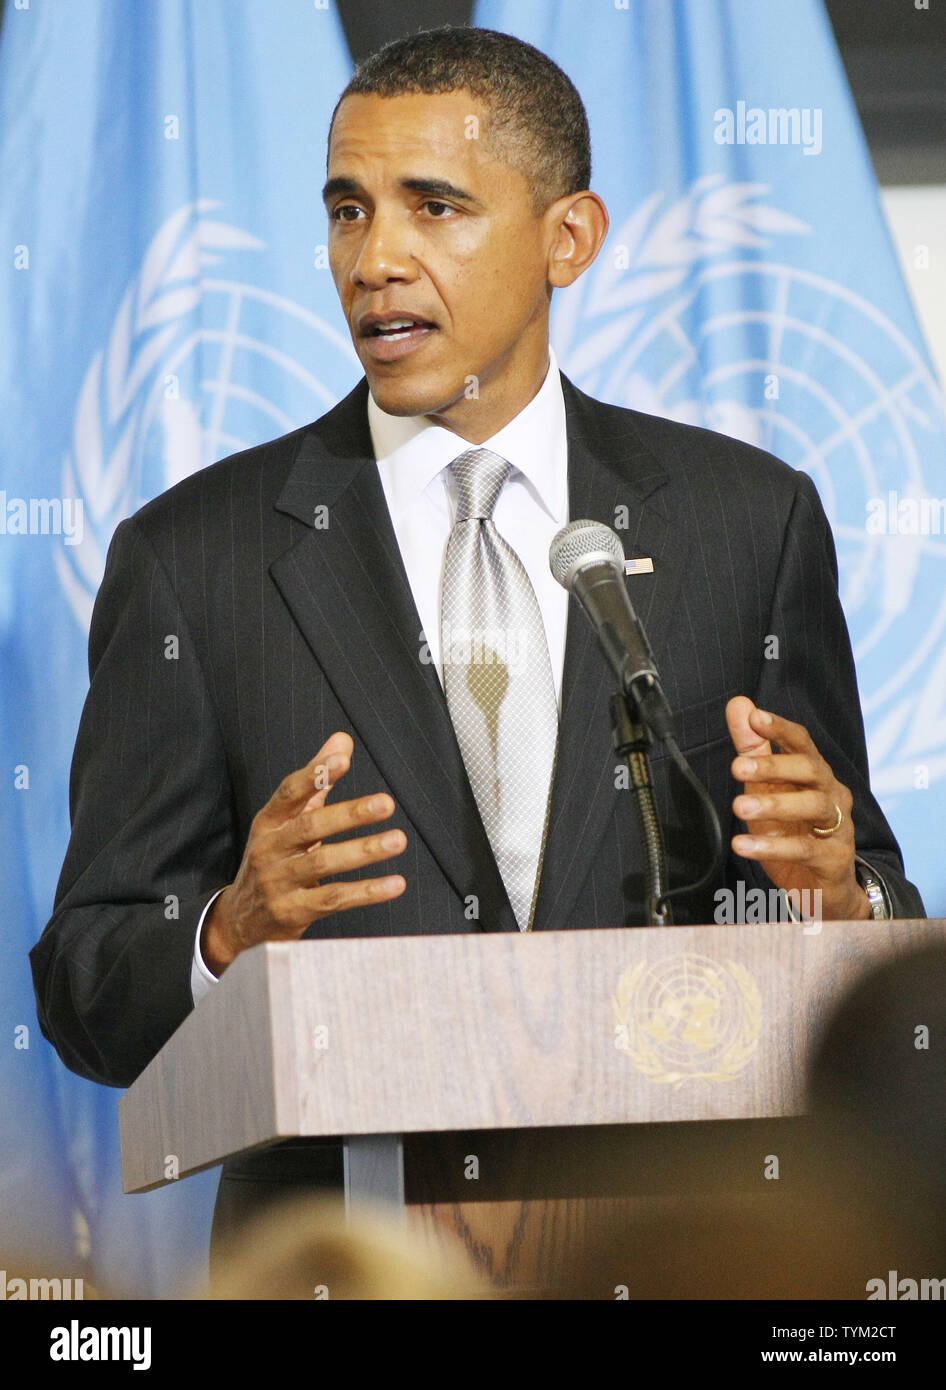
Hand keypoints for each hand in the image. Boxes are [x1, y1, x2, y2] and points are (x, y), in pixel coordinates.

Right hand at [201, 731, 406, 973]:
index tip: (342, 759)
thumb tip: (342, 740)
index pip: (289, 792)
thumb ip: (316, 781)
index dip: (314, 775)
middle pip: (310, 827)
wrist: (241, 919)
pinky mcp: (293, 912)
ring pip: (323, 863)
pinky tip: (395, 883)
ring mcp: (279, 882)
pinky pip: (334, 899)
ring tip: (397, 840)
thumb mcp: (285, 821)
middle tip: (387, 803)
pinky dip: (366, 892)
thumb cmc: (274, 859)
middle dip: (349, 814)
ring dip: (363, 851)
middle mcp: (270, 849)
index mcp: (269, 822)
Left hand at [725, 697, 867, 920]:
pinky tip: (743, 845)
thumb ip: (753, 748)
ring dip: (774, 804)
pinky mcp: (834, 859)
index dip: (780, 728)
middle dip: (774, 766)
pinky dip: (772, 846)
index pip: (802, 743)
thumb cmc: (793, 832)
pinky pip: (805, 850)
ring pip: (814, 806)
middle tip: (737, 767)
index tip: (755, 717)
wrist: (822, 888)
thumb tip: (739, 705)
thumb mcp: (767, 789)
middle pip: (811, 770)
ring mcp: (838, 827)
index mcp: (815, 774)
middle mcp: (832, 795)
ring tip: (739, 806)